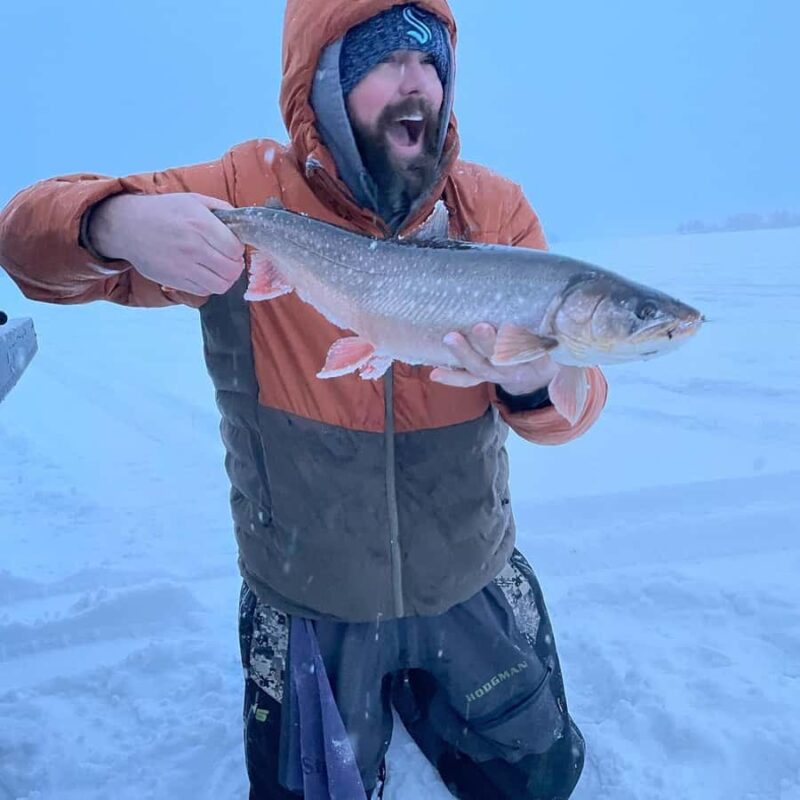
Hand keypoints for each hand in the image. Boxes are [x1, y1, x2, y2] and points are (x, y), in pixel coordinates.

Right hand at [88, 192, 244, 294]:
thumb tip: (241, 223)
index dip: (238, 249)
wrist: (127, 225)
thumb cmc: (163, 211)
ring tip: (218, 269)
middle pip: (232, 270)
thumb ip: (221, 209)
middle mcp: (194, 248)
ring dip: (224, 279)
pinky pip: (204, 291)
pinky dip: (208, 285)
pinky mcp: (174, 281)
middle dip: (235, 266)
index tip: (231, 246)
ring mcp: (184, 267)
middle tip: (228, 260)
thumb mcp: (193, 200)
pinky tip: (203, 274)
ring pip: (221, 285)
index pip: (236, 249)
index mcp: (202, 225)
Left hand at [430, 323, 558, 393]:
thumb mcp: (562, 349)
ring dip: (463, 354)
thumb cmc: (549, 347)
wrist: (539, 375)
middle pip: (500, 357)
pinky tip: (435, 373)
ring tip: (450, 338)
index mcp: (536, 359)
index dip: (522, 343)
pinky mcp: (481, 374)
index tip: (513, 329)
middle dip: (488, 343)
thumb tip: (566, 335)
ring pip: (478, 366)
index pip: (530, 351)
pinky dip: (451, 377)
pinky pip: (466, 379)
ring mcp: (494, 372)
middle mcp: (513, 368)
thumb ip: (562, 343)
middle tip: (480, 326)